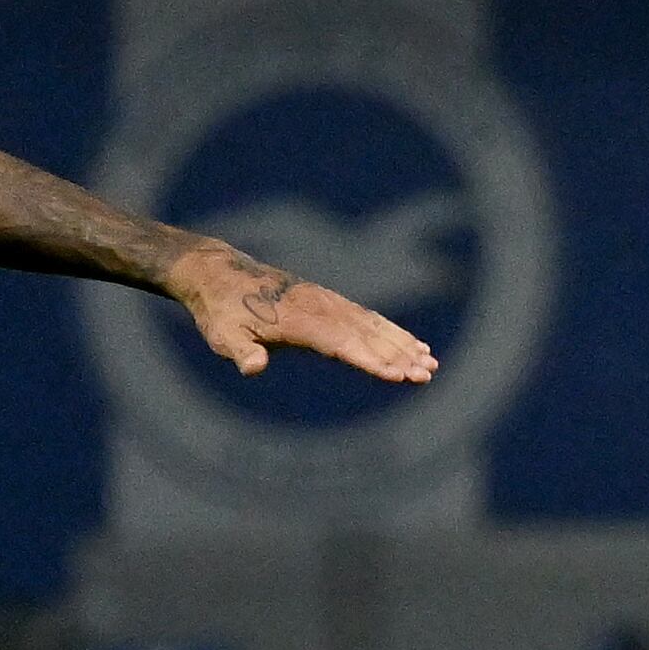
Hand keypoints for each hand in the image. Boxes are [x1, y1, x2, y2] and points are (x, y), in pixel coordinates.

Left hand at [168, 236, 439, 388]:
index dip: (370, 360)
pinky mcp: (327, 302)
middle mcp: (319, 307)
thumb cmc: (220, 311)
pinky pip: (366, 317)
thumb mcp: (222, 335)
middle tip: (427, 374)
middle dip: (398, 355)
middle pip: (366, 334)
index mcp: (299, 319)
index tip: (396, 375)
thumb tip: (253, 368)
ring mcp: (326, 302)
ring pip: (372, 324)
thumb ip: (240, 352)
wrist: (219, 275)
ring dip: (402, 343)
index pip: (342, 343)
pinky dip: (390, 330)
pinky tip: (410, 343)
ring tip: (430, 363)